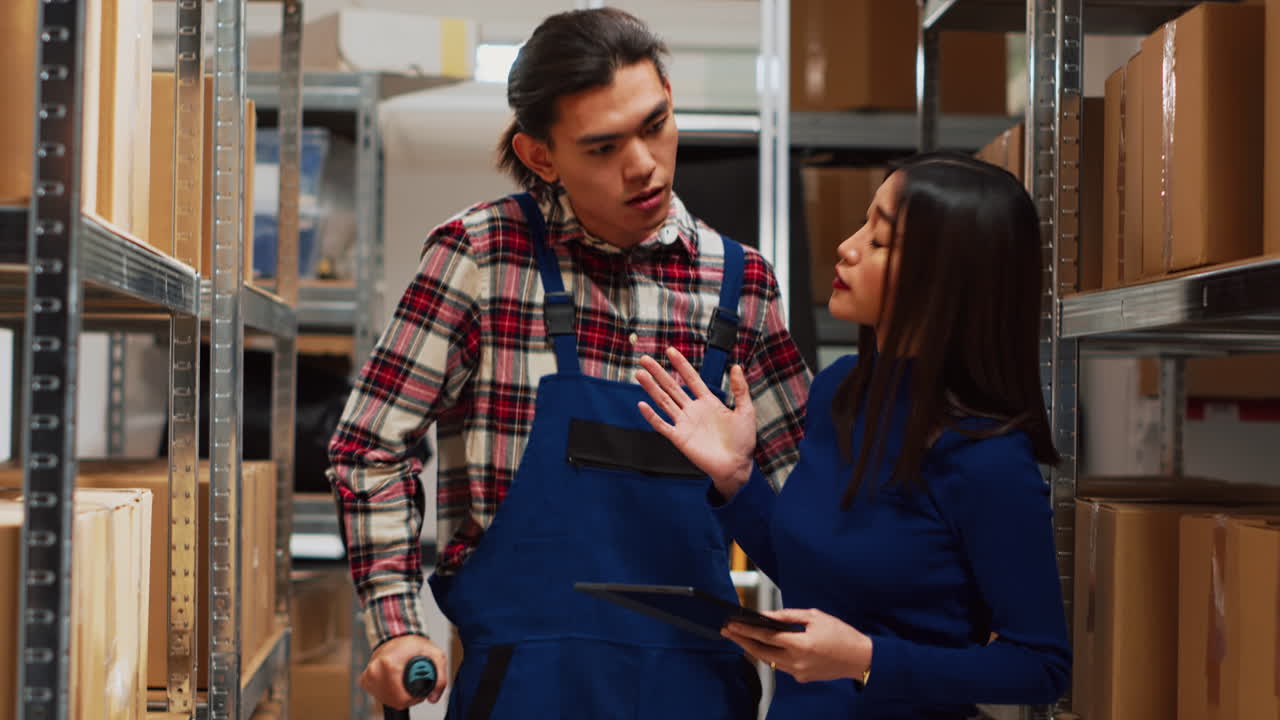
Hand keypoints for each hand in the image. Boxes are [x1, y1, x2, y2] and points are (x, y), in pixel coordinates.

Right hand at [359, 634, 449, 708]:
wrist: (396, 634)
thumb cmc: (413, 643)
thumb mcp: (435, 654)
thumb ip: (440, 677)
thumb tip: (433, 697)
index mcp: (389, 663)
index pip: (402, 697)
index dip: (415, 695)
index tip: (419, 684)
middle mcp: (375, 670)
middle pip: (394, 700)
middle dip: (408, 695)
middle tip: (413, 680)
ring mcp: (369, 676)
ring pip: (387, 699)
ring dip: (399, 694)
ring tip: (405, 677)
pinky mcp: (365, 680)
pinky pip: (379, 694)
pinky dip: (389, 690)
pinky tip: (395, 679)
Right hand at [636, 346, 756, 497]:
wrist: (737, 466)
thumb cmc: (743, 441)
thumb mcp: (746, 411)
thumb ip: (741, 389)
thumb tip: (736, 366)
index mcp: (708, 402)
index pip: (691, 379)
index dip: (681, 365)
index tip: (671, 350)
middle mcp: (693, 410)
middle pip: (672, 387)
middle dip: (659, 372)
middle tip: (644, 359)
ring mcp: (685, 424)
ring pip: (664, 402)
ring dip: (651, 388)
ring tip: (640, 374)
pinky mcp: (680, 438)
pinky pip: (662, 425)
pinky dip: (652, 416)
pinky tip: (642, 404)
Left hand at [722, 608, 872, 684]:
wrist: (860, 658)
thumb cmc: (840, 634)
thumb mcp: (815, 617)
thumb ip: (788, 616)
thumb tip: (766, 615)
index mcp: (801, 645)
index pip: (765, 638)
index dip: (746, 631)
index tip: (731, 624)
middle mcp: (797, 662)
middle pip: (761, 653)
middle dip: (742, 641)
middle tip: (728, 631)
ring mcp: (798, 672)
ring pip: (769, 661)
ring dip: (754, 649)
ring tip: (741, 637)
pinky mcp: (802, 678)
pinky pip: (781, 666)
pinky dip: (771, 655)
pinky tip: (763, 646)